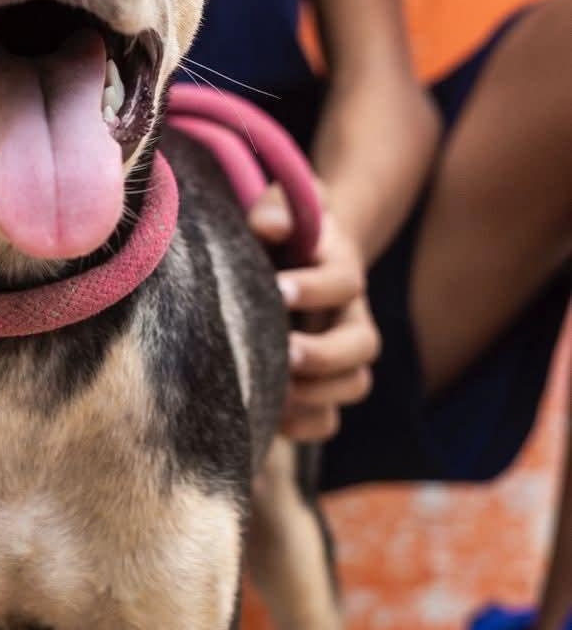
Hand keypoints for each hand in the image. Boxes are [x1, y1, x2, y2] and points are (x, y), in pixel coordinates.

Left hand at [248, 185, 380, 441]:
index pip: (343, 282)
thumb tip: (267, 225)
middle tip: (284, 353)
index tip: (278, 289)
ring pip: (353, 384)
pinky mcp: (321, 384)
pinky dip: (306, 423)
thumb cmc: (280, 228)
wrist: (295, 252)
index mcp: (339, 269)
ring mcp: (340, 354)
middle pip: (362, 344)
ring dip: (317, 394)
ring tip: (274, 390)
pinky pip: (329, 417)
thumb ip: (275, 208)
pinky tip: (272, 419)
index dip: (316, 288)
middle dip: (324, 354)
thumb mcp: (279, 206)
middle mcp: (349, 315)